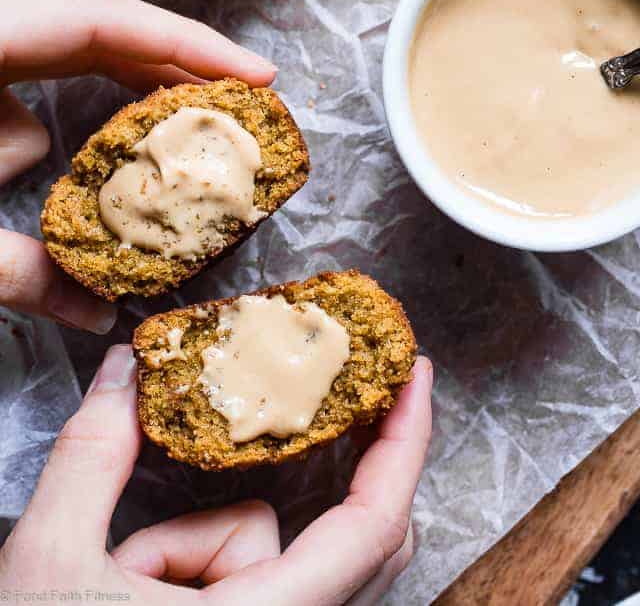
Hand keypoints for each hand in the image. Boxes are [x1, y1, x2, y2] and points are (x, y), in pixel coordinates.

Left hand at [0, 0, 275, 333]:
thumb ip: (17, 273)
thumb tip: (98, 315)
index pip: (100, 20)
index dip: (185, 43)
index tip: (259, 76)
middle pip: (102, 24)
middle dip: (179, 61)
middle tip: (247, 100)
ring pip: (75, 45)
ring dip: (136, 87)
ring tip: (199, 125)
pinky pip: (49, 66)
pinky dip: (91, 102)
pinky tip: (108, 150)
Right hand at [0, 348, 431, 605]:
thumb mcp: (51, 564)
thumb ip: (94, 456)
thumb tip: (127, 368)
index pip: (373, 526)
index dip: (406, 444)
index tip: (415, 375)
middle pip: (355, 537)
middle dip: (344, 463)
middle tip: (337, 393)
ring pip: (267, 547)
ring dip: (204, 538)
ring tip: (125, 569)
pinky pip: (240, 571)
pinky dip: (196, 559)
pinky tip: (137, 582)